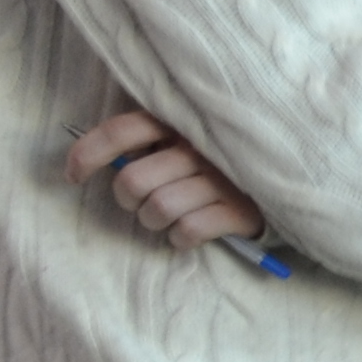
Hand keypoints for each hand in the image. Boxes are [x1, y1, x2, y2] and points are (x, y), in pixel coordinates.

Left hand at [66, 110, 269, 253]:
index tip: (72, 176)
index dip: (86, 154)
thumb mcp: (189, 139)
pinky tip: (187, 234)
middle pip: (132, 181)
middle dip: (128, 202)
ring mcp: (222, 180)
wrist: (288, 183)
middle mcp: (199, 147)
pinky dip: (180, 238)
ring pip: (158, 208)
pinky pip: (189, 230)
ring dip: (153, 222)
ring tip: (165, 221)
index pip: (121, 131)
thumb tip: (106, 162)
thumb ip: (153, 142)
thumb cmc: (222, 162)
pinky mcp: (241, 211)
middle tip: (139, 205)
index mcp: (180, 122)